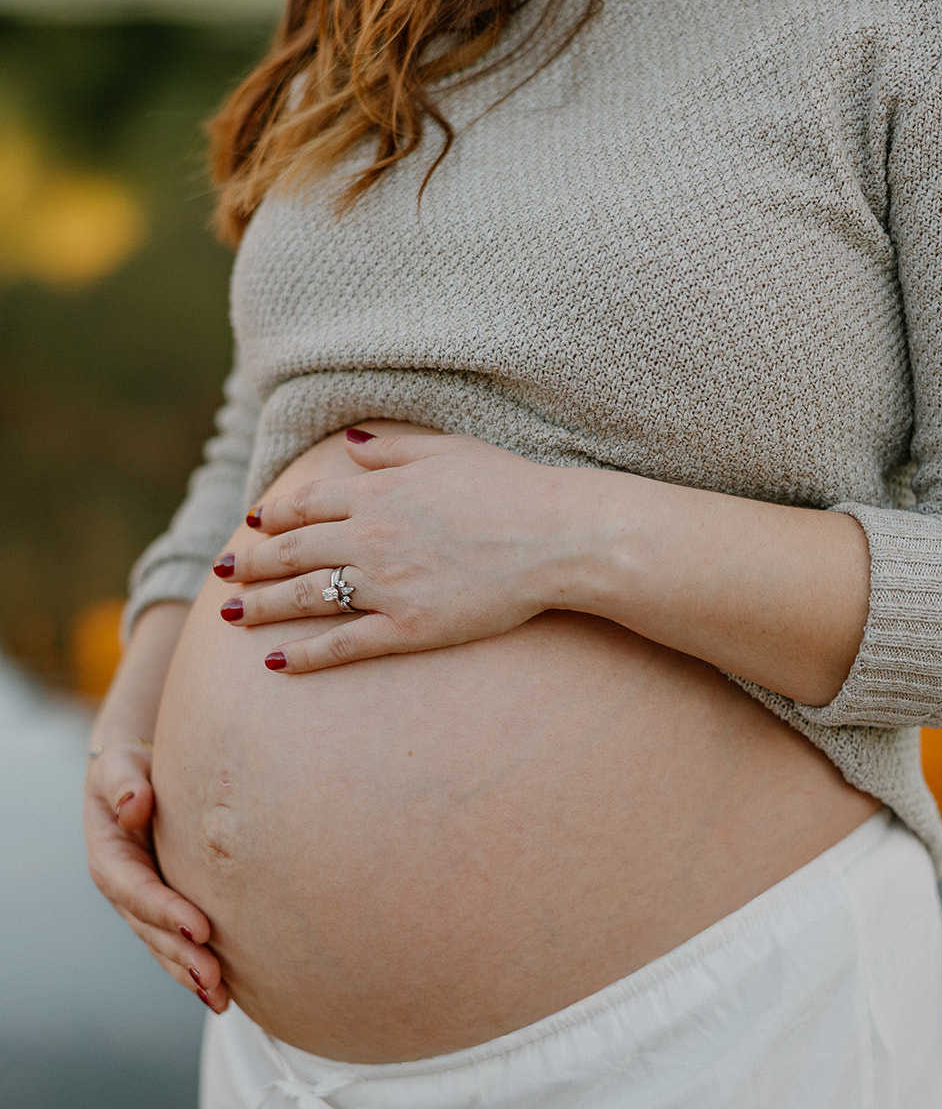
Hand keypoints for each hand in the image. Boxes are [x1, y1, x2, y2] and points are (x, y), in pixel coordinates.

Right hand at [84, 740, 228, 1010]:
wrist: (144, 775)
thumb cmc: (135, 766)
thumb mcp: (121, 764)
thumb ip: (124, 781)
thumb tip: (133, 804)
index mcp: (110, 856)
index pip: (136, 890)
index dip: (165, 911)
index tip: (200, 928)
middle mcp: (126, 889)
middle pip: (151, 930)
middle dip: (181, 956)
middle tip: (214, 977)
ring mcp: (146, 905)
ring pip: (165, 946)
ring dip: (190, 974)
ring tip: (222, 997)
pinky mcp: (169, 910)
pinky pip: (180, 945)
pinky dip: (198, 969)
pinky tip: (226, 994)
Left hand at [214, 428, 596, 671]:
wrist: (553, 536)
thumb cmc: (510, 488)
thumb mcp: (448, 450)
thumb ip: (392, 448)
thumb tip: (349, 445)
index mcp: (378, 493)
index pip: (306, 505)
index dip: (272, 516)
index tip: (251, 524)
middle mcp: (370, 537)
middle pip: (292, 552)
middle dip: (251, 563)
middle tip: (222, 573)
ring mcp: (386, 585)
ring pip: (307, 598)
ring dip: (263, 607)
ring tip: (233, 615)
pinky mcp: (407, 627)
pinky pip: (342, 644)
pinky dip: (304, 655)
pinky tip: (275, 663)